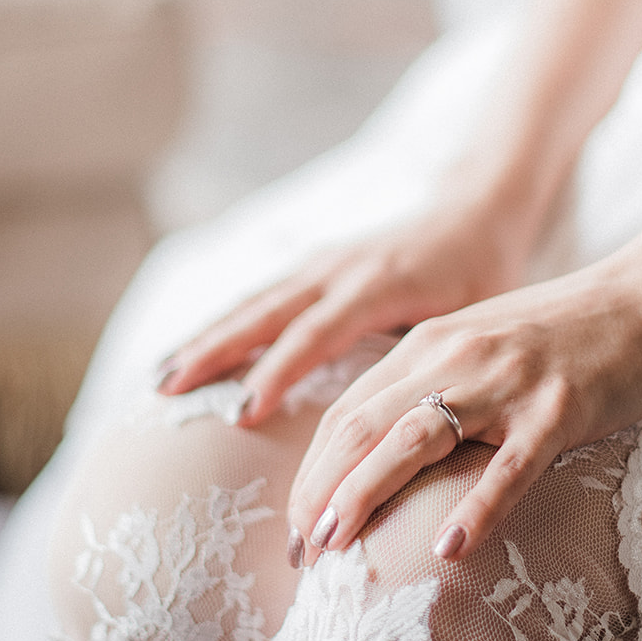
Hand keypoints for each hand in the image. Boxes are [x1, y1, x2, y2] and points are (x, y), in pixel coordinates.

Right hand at [155, 199, 529, 422]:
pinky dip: (222, 322)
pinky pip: (260, 294)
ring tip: (160, 377)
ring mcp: (321, 261)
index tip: (243, 415)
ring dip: (205, 339)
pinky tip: (192, 349)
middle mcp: (338, 268)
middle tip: (166, 392)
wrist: (476, 209)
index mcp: (377, 284)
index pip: (316, 334)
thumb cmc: (481, 275)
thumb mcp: (466, 318)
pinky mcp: (315, 262)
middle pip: (264, 313)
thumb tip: (401, 430)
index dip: (279, 374)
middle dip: (213, 353)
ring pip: (251, 302)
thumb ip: (427, 361)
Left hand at [284, 253, 641, 568]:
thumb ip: (433, 384)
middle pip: (361, 427)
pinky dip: (475, 507)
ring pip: (412, 439)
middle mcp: (454, 358)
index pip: (346, 413)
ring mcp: (505, 383)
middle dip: (318, 491)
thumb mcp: (479, 346)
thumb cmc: (565, 333)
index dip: (311, 471)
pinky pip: (509, 465)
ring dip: (364, 493)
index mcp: (427, 345)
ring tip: (333, 547)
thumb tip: (384, 453)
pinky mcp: (558, 410)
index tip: (295, 526)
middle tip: (298, 551)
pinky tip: (447, 548)